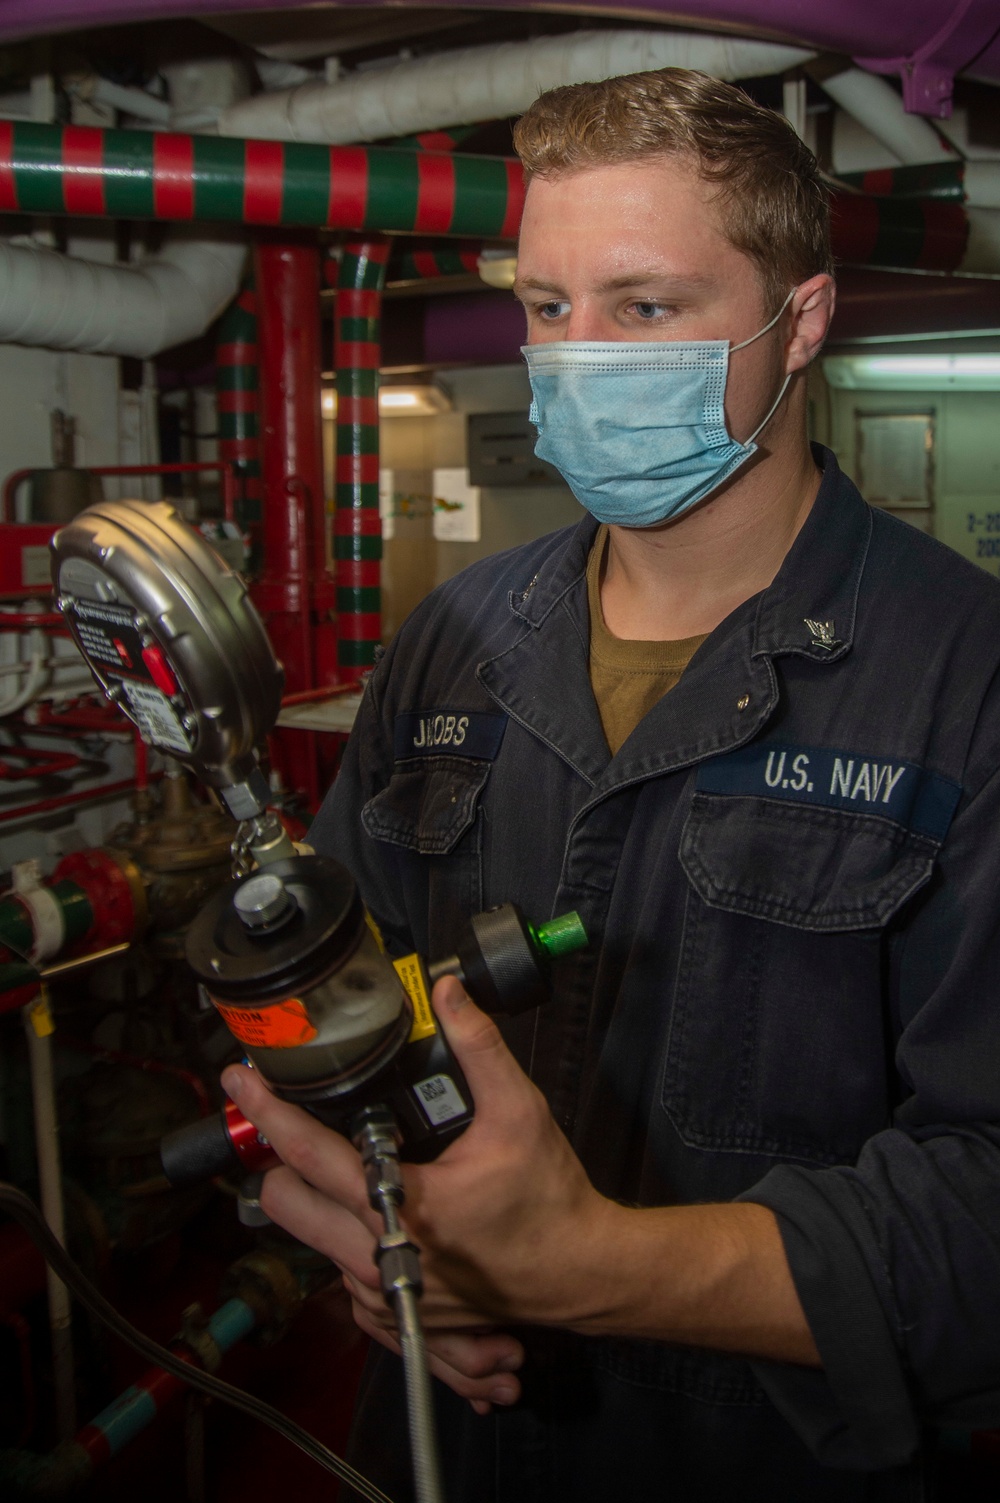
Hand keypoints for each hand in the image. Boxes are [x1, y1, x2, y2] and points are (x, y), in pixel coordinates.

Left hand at [220, 1016, 531, 1409]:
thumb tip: (449, 996)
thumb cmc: (549, 1203)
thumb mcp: (519, 1114)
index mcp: (398, 1207)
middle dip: (281, 1160)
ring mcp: (379, 1290)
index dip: (267, 1109)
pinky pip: (339, 1268)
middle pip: (282, 1203)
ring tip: (351, 1160)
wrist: (578, 1275)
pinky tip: (383, 1207)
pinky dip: (346, 1234)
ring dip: (317, 1197)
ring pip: (308, 1237)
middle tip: (299, 1123)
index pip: (307, 1153)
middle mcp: (376, 1256)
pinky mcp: (390, 1310)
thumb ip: (479, 1048)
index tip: (240, 1078)